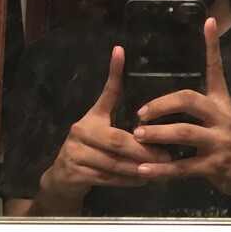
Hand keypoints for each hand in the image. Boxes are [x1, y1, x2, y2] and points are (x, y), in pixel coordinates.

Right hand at [31, 46, 170, 215]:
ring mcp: (75, 153)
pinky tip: (144, 179)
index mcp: (92, 117)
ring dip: (139, 167)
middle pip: (117, 140)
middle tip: (166, 154)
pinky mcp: (74, 174)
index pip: (106, 92)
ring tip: (160, 169)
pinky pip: (108, 178)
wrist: (63, 179)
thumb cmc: (92, 150)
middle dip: (144, 149)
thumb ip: (119, 112)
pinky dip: (128, 181)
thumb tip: (142, 95)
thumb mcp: (104, 128)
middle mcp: (80, 131)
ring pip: (114, 162)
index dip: (114, 72)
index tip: (120, 50)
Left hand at [132, 18, 230, 217]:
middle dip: (161, 104)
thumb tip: (174, 97)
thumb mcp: (224, 121)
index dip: (212, 46)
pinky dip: (162, 169)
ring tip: (137, 135)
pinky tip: (144, 170)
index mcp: (222, 104)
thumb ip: (204, 109)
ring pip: (184, 132)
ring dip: (157, 134)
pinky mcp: (215, 166)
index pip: (216, 70)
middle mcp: (223, 118)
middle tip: (140, 113)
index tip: (208, 21)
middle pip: (189, 100)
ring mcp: (220, 143)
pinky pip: (184, 167)